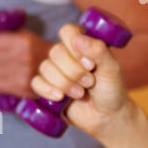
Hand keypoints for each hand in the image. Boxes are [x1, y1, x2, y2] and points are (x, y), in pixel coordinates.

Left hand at [0, 28, 50, 98]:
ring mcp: (25, 75)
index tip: (3, 46)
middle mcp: (25, 58)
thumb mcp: (20, 33)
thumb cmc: (35, 48)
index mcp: (25, 41)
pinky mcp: (23, 90)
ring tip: (12, 68)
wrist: (59, 67)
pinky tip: (13, 78)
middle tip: (9, 58)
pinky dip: (2, 81)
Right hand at [29, 22, 131, 138]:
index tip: (90, 63)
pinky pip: (36, 82)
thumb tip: (78, 38)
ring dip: (64, 83)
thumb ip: (99, 51)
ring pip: (45, 67)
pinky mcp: (47, 87)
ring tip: (81, 93)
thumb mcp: (112, 69)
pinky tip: (61, 98)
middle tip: (90, 82)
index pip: (68, 31)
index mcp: (82, 45)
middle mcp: (67, 55)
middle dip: (74, 71)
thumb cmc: (111, 89)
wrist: (106, 116)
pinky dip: (47, 90)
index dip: (75, 47)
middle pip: (55, 52)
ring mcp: (55, 70)